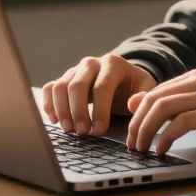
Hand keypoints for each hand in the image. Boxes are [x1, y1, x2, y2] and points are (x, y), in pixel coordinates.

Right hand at [41, 54, 156, 135]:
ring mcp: (75, 70)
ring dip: (61, 110)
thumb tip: (133, 103)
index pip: (102, 87)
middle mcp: (91, 63)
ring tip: (69, 130)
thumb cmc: (134, 87)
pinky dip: (49, 104)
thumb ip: (143, 97)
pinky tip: (55, 120)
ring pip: (60, 86)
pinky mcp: (64, 79)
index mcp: (113, 64)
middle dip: (78, 112)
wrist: (123, 78)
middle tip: (82, 132)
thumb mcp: (146, 89)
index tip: (99, 131)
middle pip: (77, 85)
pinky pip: (50, 88)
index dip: (100, 110)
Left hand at [124, 69, 195, 155]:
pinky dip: (166, 138)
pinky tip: (162, 150)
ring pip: (162, 108)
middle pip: (153, 98)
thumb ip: (182, 104)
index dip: (137, 114)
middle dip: (136, 123)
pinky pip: (180, 122)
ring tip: (142, 149)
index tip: (131, 134)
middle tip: (131, 144)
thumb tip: (144, 105)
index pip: (154, 92)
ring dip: (146, 131)